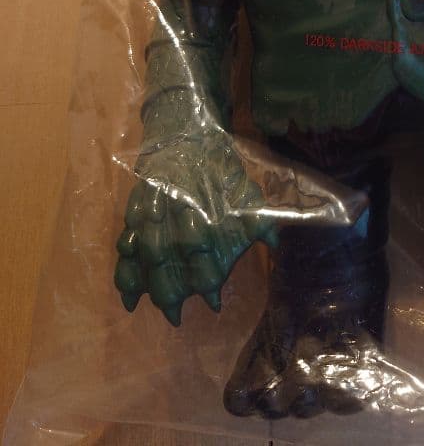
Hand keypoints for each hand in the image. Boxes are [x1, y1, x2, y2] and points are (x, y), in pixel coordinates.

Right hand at [114, 129, 275, 324]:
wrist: (182, 130)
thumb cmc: (216, 161)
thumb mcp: (242, 184)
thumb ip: (256, 215)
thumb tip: (275, 243)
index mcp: (198, 206)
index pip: (200, 251)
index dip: (207, 279)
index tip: (213, 303)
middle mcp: (170, 213)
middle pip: (167, 261)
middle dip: (172, 293)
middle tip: (177, 318)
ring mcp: (148, 212)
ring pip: (142, 256)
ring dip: (146, 287)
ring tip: (153, 311)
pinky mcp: (134, 210)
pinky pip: (125, 245)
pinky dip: (124, 271)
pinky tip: (127, 296)